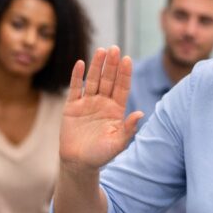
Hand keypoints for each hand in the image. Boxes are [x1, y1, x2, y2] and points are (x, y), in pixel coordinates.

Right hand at [60, 46, 142, 171]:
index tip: (127, 59)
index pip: (122, 87)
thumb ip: (128, 129)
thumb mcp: (117, 144)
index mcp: (116, 110)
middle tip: (115, 48)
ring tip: (101, 50)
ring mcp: (87, 103)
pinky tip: (80, 63)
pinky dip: (77, 76)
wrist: (78, 163)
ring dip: (97, 65)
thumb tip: (140, 113)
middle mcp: (103, 103)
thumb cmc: (101, 155)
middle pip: (108, 79)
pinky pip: (75, 88)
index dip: (124, 73)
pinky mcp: (72, 106)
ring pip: (93, 80)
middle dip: (112, 65)